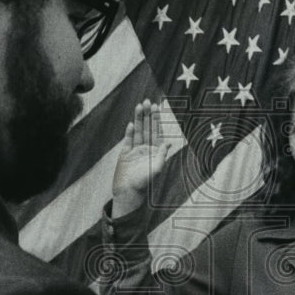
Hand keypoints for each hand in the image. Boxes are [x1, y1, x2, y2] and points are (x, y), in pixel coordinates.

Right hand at [112, 99, 171, 218]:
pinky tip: (132, 123)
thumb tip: (169, 143)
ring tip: (139, 106)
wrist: (128, 193)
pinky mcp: (125, 154)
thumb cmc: (144, 184)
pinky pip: (128, 140)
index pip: (156, 132)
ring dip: (139, 119)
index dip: (156, 120)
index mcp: (155, 151)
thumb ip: (161, 156)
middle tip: (147, 101)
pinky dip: (130, 132)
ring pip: (138, 131)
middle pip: (147, 128)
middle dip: (147, 115)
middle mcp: (146, 149)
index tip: (156, 107)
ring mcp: (135, 150)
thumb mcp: (156, 169)